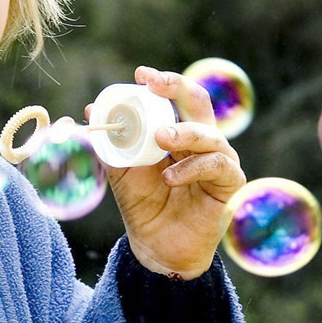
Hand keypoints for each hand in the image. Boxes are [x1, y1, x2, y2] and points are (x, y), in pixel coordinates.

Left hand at [86, 66, 245, 278]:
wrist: (157, 247)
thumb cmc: (143, 205)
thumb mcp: (122, 170)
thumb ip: (111, 143)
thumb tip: (91, 110)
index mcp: (178, 132)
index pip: (176, 98)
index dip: (163, 82)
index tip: (141, 75)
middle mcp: (201, 140)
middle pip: (199, 102)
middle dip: (177, 88)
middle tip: (153, 85)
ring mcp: (218, 160)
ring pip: (209, 133)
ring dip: (183, 132)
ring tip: (160, 138)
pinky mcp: (230, 183)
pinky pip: (217, 165)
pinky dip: (192, 167)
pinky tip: (170, 177)